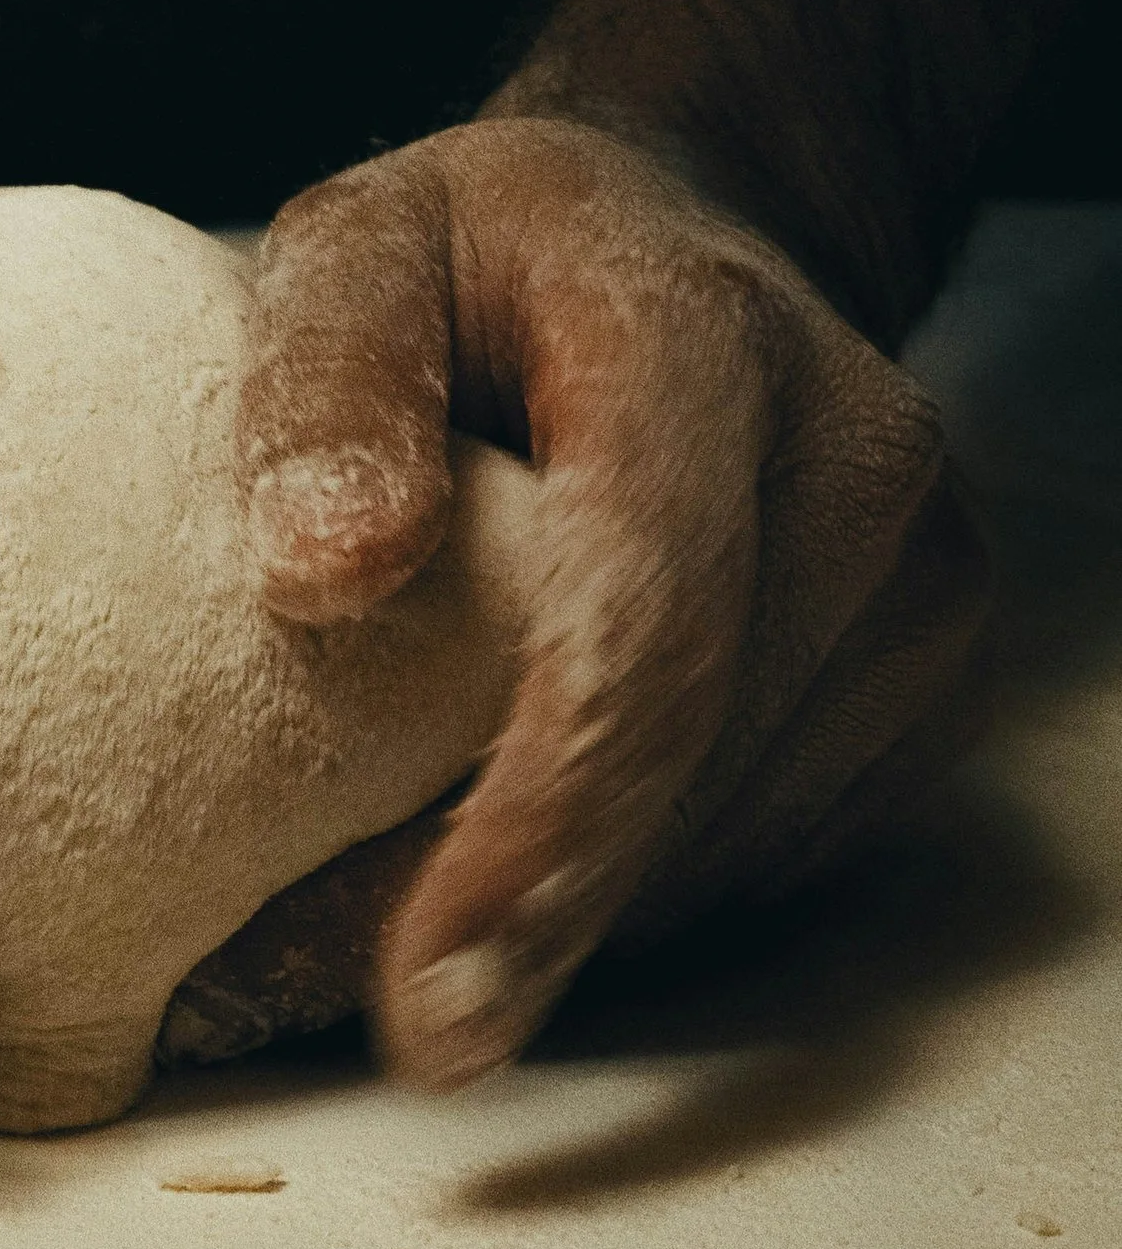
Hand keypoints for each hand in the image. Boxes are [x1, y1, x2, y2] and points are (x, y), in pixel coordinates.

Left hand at [194, 116, 987, 1086]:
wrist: (685, 240)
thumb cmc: (492, 258)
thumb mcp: (363, 244)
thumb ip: (329, 375)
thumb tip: (321, 573)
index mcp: (704, 334)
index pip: (648, 605)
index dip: (539, 810)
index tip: (420, 983)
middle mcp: (857, 461)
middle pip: (688, 755)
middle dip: (516, 907)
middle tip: (360, 1008)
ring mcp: (918, 585)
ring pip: (720, 834)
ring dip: (563, 906)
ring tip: (394, 910)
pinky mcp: (927, 686)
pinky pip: (758, 846)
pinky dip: (626, 881)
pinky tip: (520, 841)